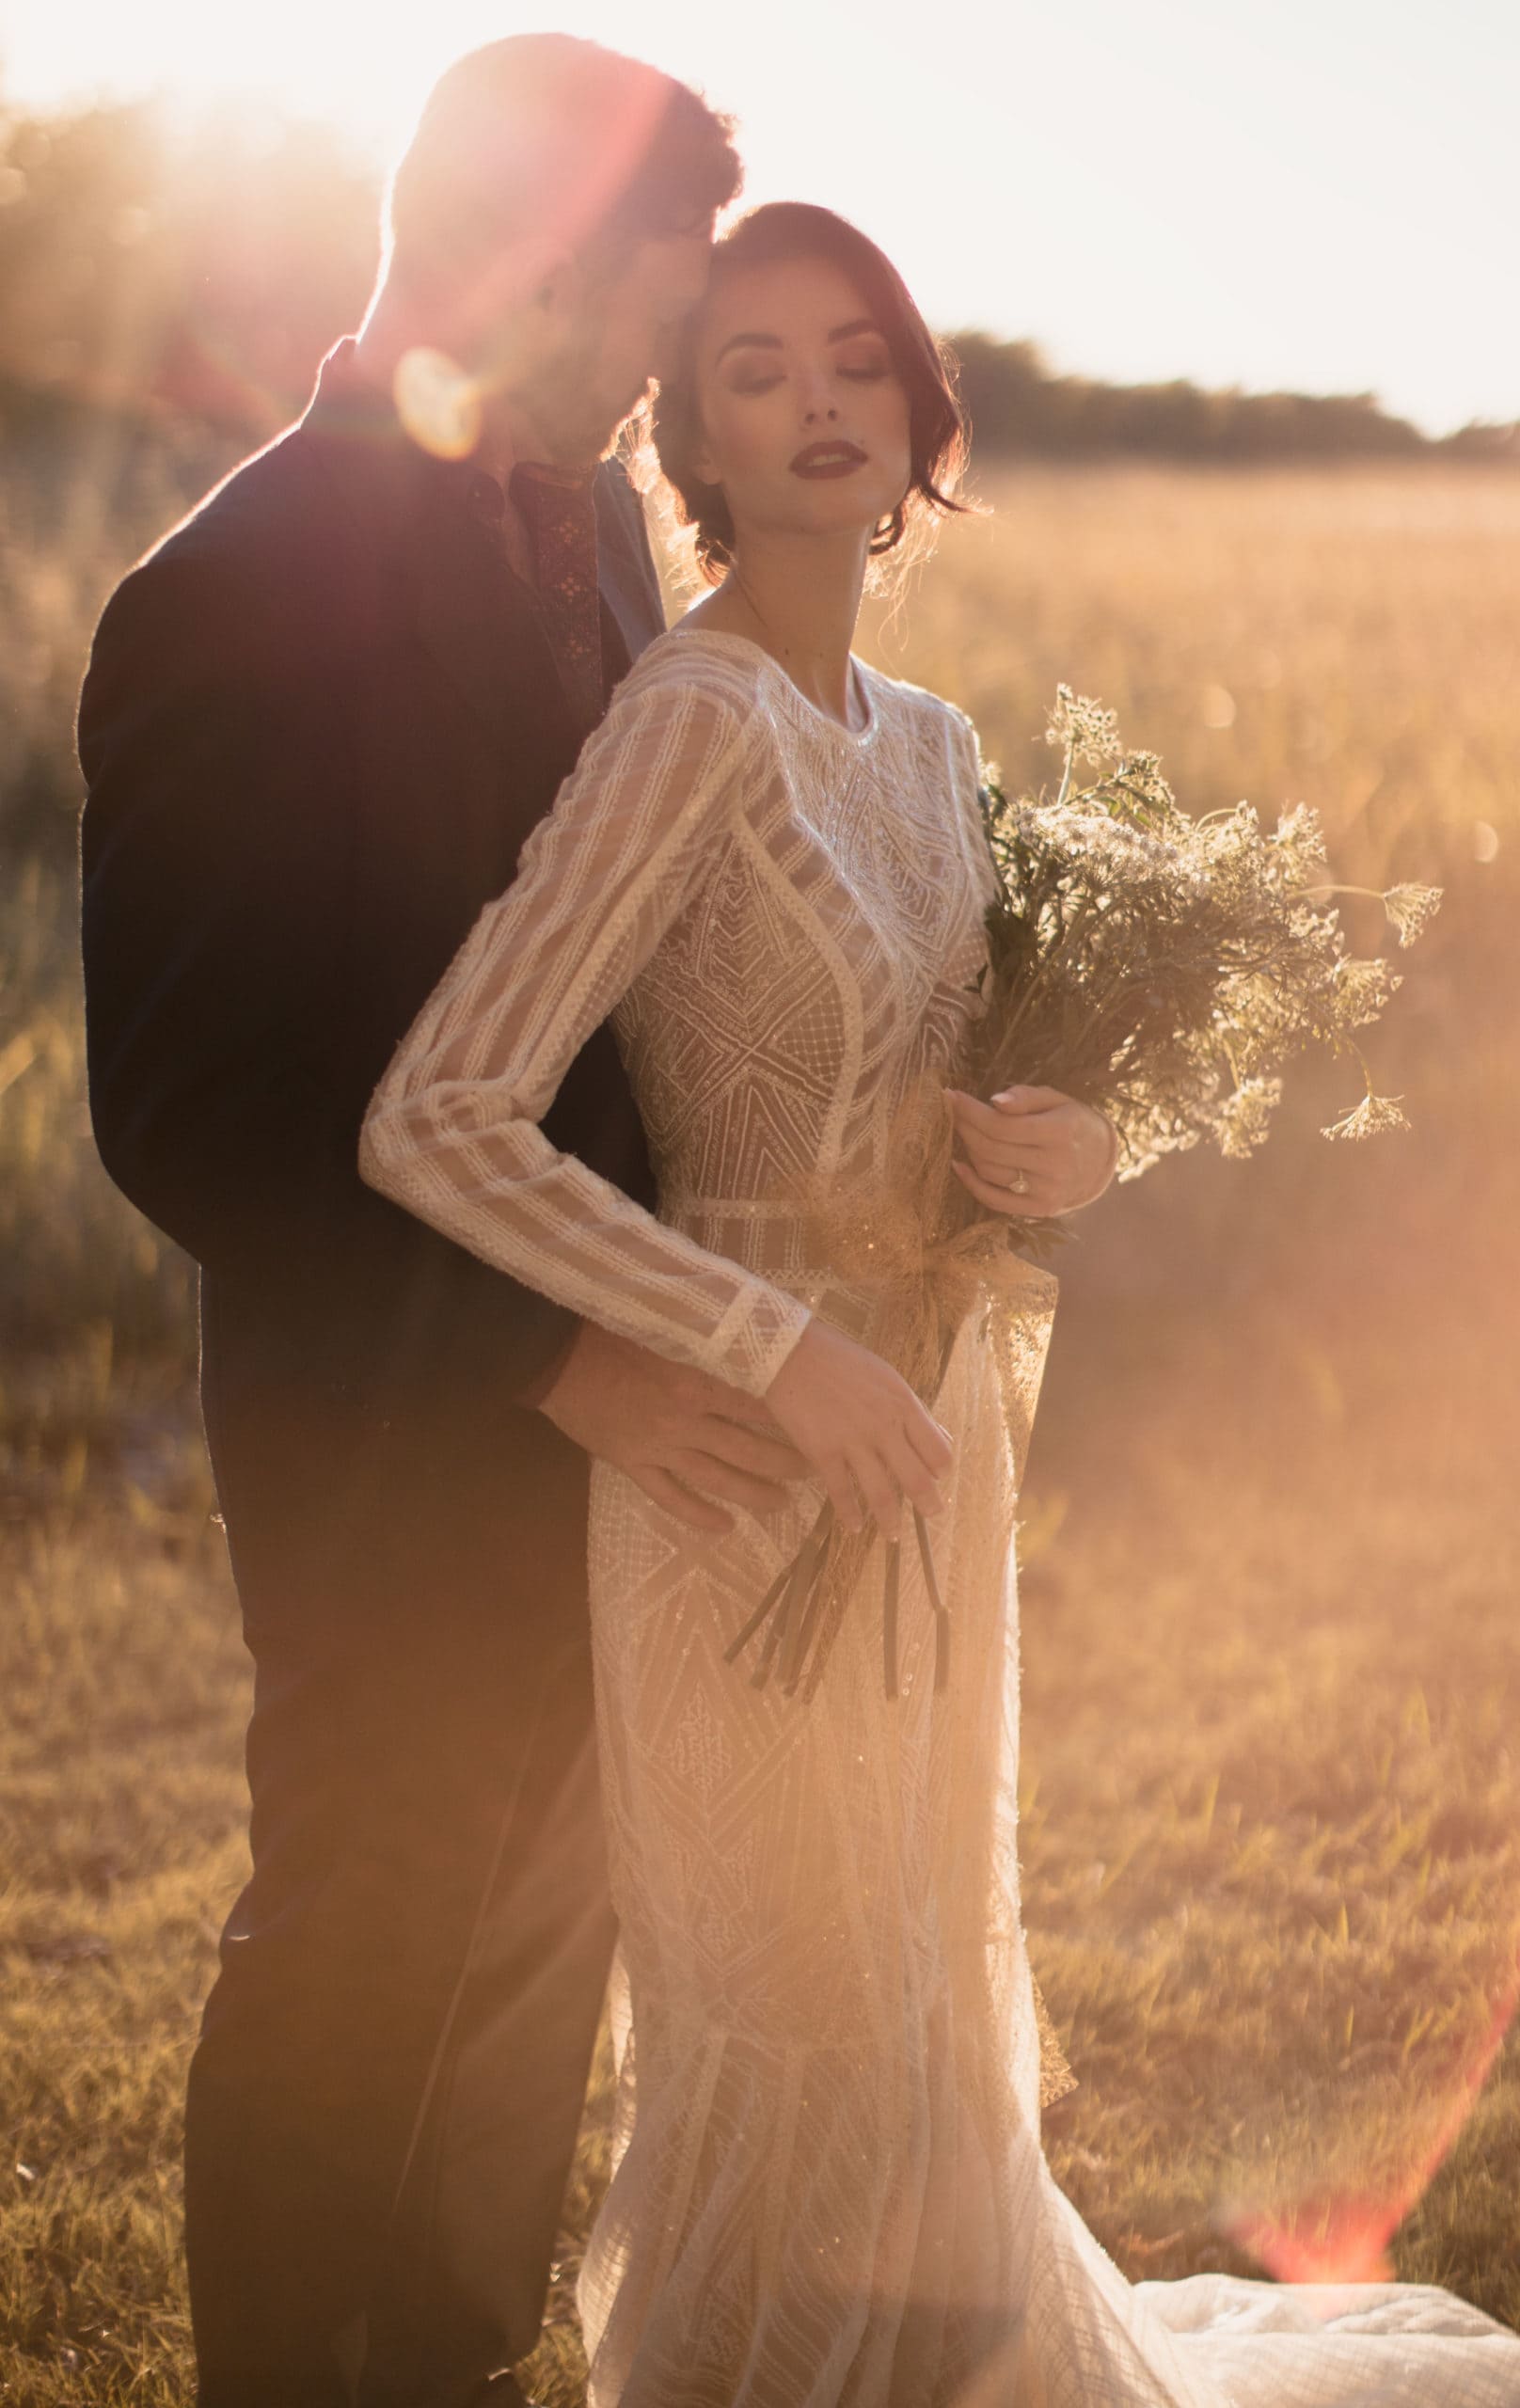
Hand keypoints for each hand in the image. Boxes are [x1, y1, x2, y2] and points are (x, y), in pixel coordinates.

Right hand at [535, 1322, 810, 1535]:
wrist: (556, 1357)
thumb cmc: (611, 1331)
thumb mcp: (666, 1326)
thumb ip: (705, 1339)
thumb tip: (747, 1330)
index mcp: (698, 1380)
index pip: (759, 1407)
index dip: (791, 1422)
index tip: (816, 1429)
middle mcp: (686, 1420)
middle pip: (748, 1450)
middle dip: (785, 1465)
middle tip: (813, 1473)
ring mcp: (660, 1448)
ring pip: (717, 1479)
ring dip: (754, 1495)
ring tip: (781, 1505)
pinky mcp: (633, 1465)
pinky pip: (671, 1499)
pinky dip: (699, 1516)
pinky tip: (724, 1527)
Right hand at [764, 1319, 952, 1541]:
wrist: (791, 1353)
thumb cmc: (840, 1360)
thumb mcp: (886, 1377)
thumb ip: (911, 1409)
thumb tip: (941, 1435)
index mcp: (904, 1405)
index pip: (938, 1451)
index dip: (941, 1470)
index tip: (937, 1479)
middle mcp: (884, 1427)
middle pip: (917, 1478)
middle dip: (928, 1504)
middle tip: (932, 1516)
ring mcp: (854, 1442)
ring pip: (882, 1494)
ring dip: (891, 1520)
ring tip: (893, 1535)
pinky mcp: (823, 1452)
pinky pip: (842, 1492)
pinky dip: (850, 1514)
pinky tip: (853, 1526)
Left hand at [948, 1085, 1117, 1217]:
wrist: (1100, 1161)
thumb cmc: (1072, 1123)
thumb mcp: (1056, 1100)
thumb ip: (1026, 1097)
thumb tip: (995, 1102)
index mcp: (1060, 1132)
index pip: (1002, 1124)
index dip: (971, 1111)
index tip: (952, 1097)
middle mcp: (1055, 1165)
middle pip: (991, 1148)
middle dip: (965, 1127)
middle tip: (953, 1113)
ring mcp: (1047, 1191)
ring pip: (989, 1171)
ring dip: (969, 1150)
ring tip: (965, 1132)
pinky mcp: (1039, 1209)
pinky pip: (994, 1199)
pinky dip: (971, 1183)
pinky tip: (959, 1165)